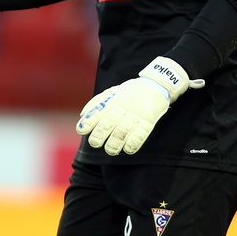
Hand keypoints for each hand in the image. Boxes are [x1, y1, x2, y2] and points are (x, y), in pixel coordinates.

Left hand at [75, 56, 204, 154]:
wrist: (155, 85)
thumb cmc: (129, 92)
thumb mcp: (112, 92)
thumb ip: (96, 103)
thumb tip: (82, 115)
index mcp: (112, 101)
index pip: (97, 112)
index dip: (88, 122)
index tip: (81, 130)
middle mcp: (122, 108)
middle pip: (108, 124)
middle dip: (99, 136)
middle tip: (94, 143)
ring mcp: (136, 115)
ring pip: (122, 132)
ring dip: (114, 144)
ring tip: (110, 150)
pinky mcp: (148, 121)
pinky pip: (140, 135)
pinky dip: (133, 144)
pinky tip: (127, 149)